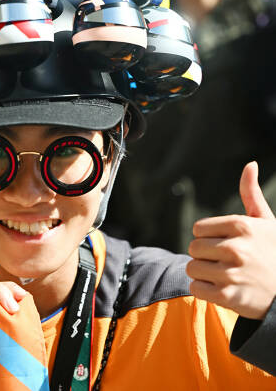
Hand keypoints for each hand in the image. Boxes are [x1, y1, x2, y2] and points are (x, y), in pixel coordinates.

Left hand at [186, 161, 275, 319]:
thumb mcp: (266, 222)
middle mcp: (236, 248)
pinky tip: (223, 290)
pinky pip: (195, 288)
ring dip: (204, 274)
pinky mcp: (228, 297)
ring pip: (192, 268)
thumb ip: (251, 193)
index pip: (198, 229)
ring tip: (224, 276)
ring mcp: (232, 274)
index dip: (209, 238)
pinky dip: (204, 290)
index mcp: (242, 226)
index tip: (225, 245)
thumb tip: (251, 164)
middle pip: (193, 248)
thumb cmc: (274, 252)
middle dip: (205, 256)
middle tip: (224, 263)